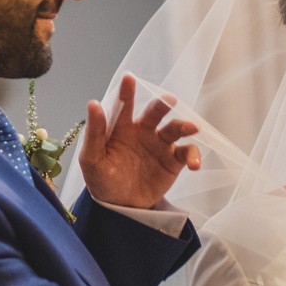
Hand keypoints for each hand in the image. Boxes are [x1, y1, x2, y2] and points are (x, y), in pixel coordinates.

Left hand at [80, 73, 200, 209]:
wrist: (119, 207)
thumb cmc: (101, 180)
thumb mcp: (91, 159)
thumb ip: (94, 132)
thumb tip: (93, 104)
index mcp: (121, 127)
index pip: (124, 105)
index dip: (126, 92)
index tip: (128, 78)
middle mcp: (143, 131)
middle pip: (155, 112)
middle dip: (162, 104)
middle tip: (169, 100)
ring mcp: (160, 144)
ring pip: (175, 128)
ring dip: (185, 126)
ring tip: (192, 128)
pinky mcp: (173, 161)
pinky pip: (187, 153)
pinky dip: (193, 156)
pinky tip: (194, 164)